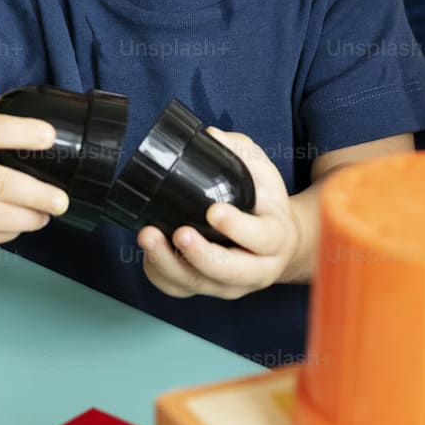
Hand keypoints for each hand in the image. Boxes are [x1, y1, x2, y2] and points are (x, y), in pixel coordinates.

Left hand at [137, 129, 295, 299]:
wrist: (274, 242)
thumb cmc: (265, 203)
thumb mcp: (264, 172)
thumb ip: (241, 152)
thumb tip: (210, 136)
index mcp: (276, 238)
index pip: (261, 238)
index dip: (238, 228)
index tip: (214, 211)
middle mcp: (257, 269)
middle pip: (230, 273)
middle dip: (201, 256)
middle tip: (180, 233)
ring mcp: (230, 285)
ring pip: (199, 284)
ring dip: (170, 264)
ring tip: (149, 236)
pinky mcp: (207, 288)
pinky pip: (179, 289)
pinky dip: (160, 272)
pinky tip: (149, 250)